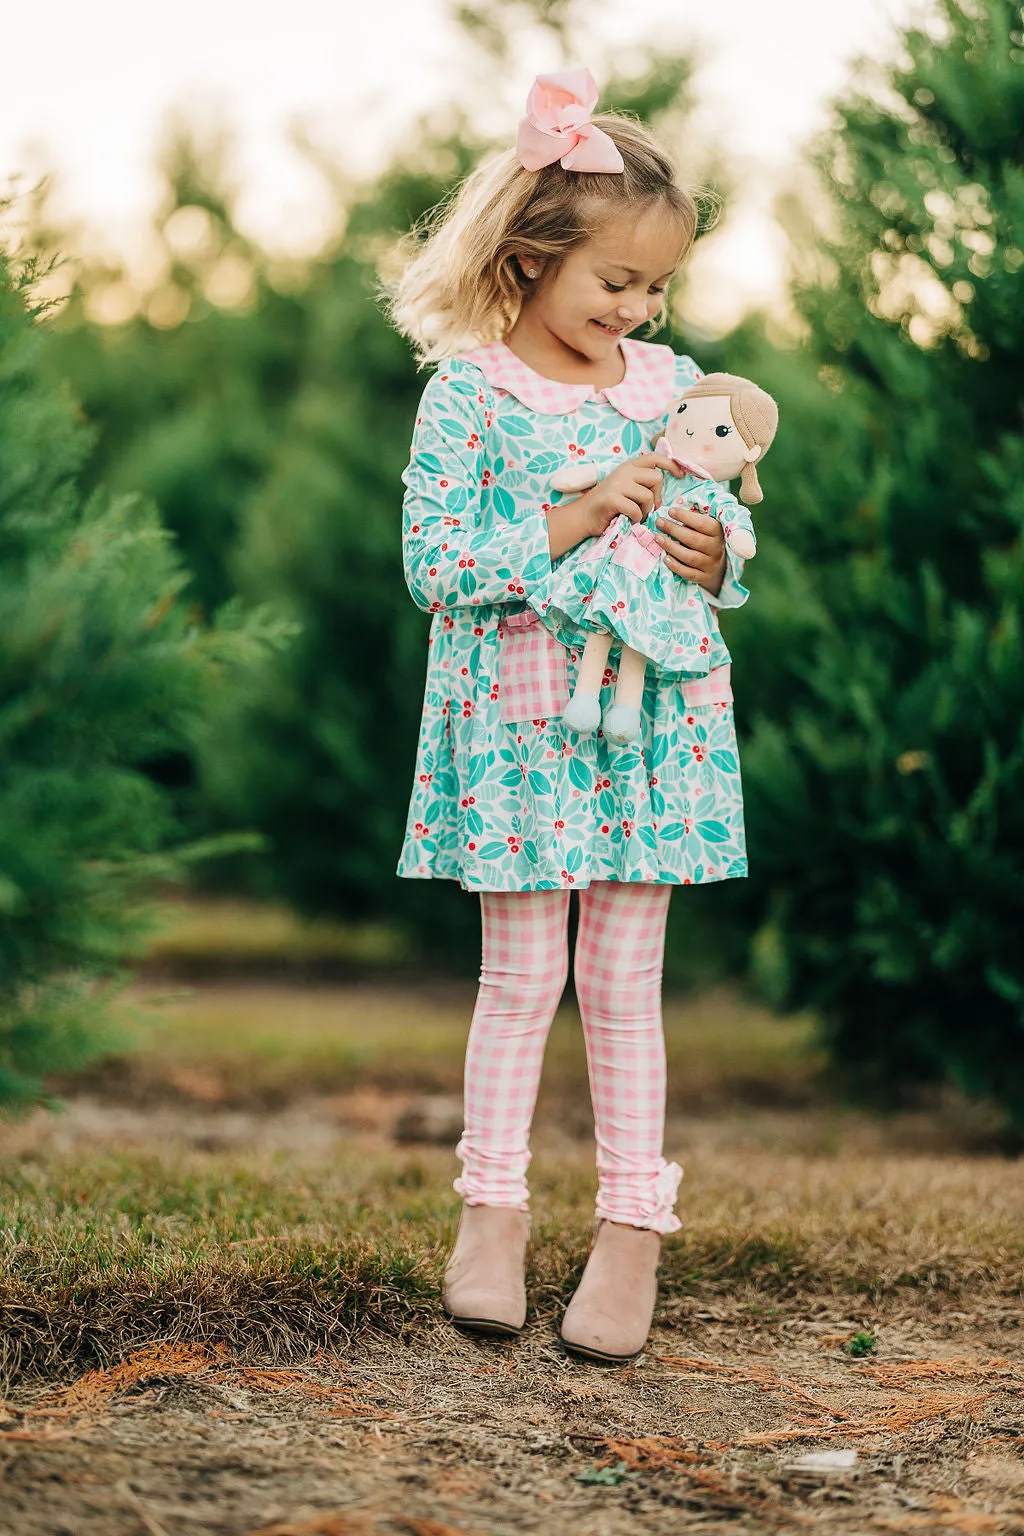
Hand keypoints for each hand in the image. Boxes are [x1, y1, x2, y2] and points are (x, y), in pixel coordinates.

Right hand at [547, 453, 681, 559]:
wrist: (582, 517)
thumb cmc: (607, 506)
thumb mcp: (625, 487)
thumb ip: (640, 482)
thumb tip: (663, 487)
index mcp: (628, 466)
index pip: (655, 457)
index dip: (671, 464)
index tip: (680, 474)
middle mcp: (624, 471)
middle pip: (657, 478)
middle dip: (657, 496)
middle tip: (649, 507)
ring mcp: (617, 484)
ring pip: (648, 496)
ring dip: (646, 510)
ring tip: (636, 515)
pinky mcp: (612, 499)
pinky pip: (636, 510)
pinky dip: (636, 519)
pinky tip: (628, 519)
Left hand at [655, 503, 727, 596]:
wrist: (716, 562)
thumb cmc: (704, 536)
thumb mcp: (704, 524)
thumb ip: (693, 516)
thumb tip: (674, 506)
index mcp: (718, 531)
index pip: (702, 523)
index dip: (686, 516)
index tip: (670, 510)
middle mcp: (716, 548)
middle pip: (694, 540)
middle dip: (674, 530)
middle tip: (659, 522)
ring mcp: (711, 564)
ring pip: (690, 557)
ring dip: (672, 547)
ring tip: (658, 538)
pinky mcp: (704, 577)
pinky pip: (689, 573)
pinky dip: (676, 566)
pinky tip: (665, 558)